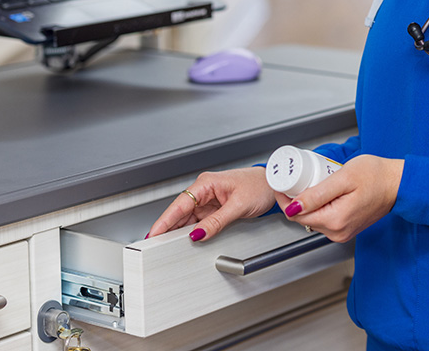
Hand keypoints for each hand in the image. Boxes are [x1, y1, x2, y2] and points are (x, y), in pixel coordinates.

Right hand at [147, 167, 275, 240]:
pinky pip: (199, 221)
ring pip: (188, 218)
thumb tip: (198, 234)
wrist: (274, 185)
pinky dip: (193, 231)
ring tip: (168, 245)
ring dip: (180, 231)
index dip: (165, 219)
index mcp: (207, 183)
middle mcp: (205, 190)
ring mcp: (209, 200)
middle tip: (155, 245)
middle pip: (180, 212)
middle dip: (168, 228)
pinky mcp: (215, 209)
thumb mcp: (238, 206)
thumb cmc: (260, 186)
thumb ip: (216, 222)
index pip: (180, 203)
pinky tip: (188, 240)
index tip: (154, 233)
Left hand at [275, 155, 403, 242]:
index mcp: (335, 220)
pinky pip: (325, 219)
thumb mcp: (343, 179)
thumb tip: (292, 207)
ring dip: (309, 203)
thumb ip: (317, 194)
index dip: (285, 199)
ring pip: (313, 219)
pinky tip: (325, 193)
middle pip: (303, 218)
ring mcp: (343, 233)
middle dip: (296, 200)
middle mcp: (338, 232)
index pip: (296, 215)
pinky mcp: (346, 229)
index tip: (282, 183)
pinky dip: (320, 207)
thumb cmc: (376, 176)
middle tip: (299, 179)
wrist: (397, 184)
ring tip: (315, 183)